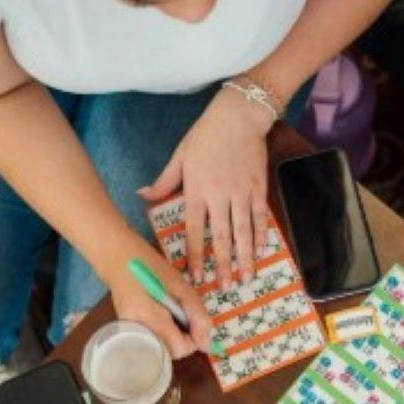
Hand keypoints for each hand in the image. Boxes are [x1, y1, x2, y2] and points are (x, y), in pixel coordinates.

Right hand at [104, 236, 215, 357]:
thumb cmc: (151, 267)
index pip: (178, 349)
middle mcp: (136, 331)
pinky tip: (161, 314)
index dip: (194, 340)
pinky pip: (152, 341)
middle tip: (183, 313)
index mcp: (148, 317)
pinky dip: (163, 332)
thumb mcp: (180, 286)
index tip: (196, 322)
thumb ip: (196, 315)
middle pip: (169, 353)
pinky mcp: (127, 331)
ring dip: (174, 336)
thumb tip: (207, 345)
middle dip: (184, 338)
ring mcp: (130, 333)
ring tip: (172, 311)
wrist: (117, 258)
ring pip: (161, 349)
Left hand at [138, 88, 274, 285]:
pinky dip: (262, 235)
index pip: (195, 229)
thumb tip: (141, 195)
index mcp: (197, 190)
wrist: (238, 116)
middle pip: (222, 236)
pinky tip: (262, 251)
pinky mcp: (258, 187)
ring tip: (247, 277)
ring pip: (244, 230)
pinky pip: (260, 216)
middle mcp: (219, 195)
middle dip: (224, 264)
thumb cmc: (205, 136)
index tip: (196, 276)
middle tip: (226, 287)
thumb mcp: (179, 156)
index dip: (195, 255)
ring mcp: (241, 192)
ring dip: (246, 256)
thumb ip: (164, 181)